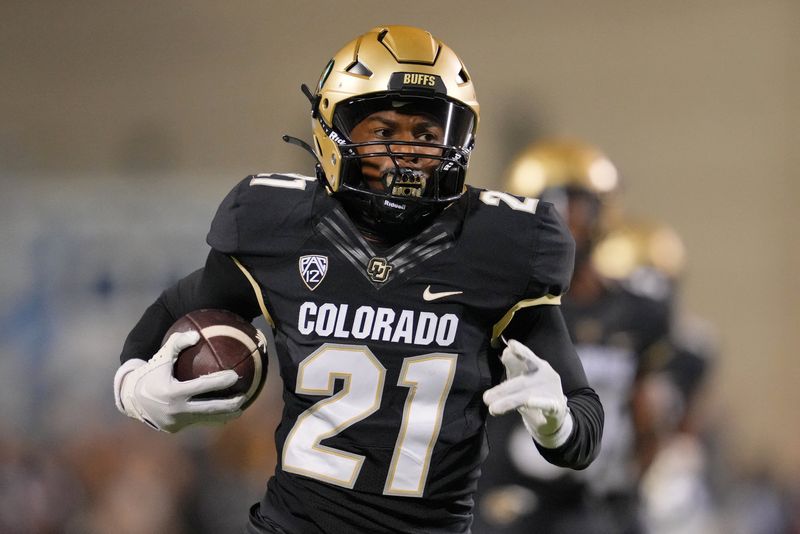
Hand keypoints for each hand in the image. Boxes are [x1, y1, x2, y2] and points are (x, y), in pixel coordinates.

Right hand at [114, 331, 244, 432]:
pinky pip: (198, 422)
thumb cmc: (151, 373)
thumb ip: (177, 343)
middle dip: (229, 404)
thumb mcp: (161, 357)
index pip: (201, 387)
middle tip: (244, 396)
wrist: (131, 399)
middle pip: (209, 409)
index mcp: (172, 392)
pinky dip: (212, 419)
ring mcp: (176, 422)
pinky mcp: (176, 429)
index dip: (219, 382)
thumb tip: (196, 334)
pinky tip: (226, 414)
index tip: (235, 376)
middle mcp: (175, 410)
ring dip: (225, 415)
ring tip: (241, 408)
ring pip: (206, 420)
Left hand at [483, 339, 572, 447]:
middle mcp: (545, 375)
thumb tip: (506, 352)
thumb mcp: (522, 377)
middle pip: (522, 381)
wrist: (556, 414)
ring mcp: (552, 390)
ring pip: (528, 396)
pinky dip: (537, 403)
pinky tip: (529, 402)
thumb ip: (514, 366)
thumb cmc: (535, 391)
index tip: (509, 348)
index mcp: (537, 366)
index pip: (527, 357)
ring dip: (509, 402)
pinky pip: (546, 405)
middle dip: (503, 390)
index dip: (520, 352)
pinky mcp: (556, 407)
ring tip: (493, 409)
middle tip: (486, 398)